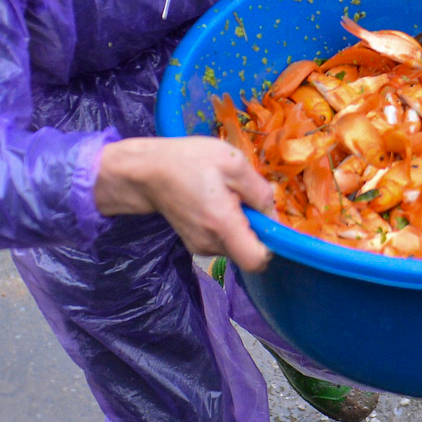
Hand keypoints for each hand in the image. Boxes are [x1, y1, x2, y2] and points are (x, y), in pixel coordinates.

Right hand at [94, 137, 274, 271]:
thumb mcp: (232, 162)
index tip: (266, 218)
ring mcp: (201, 247)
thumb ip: (259, 191)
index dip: (271, 244)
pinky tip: (215, 202)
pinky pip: (223, 241)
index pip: (257, 260)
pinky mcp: (195, 243)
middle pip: (249, 252)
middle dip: (255, 228)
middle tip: (243, 197)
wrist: (147, 171)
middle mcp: (211, 243)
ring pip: (237, 246)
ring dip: (241, 226)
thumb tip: (273, 215)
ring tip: (226, 195)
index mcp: (222, 224)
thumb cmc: (190, 161)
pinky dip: (227, 226)